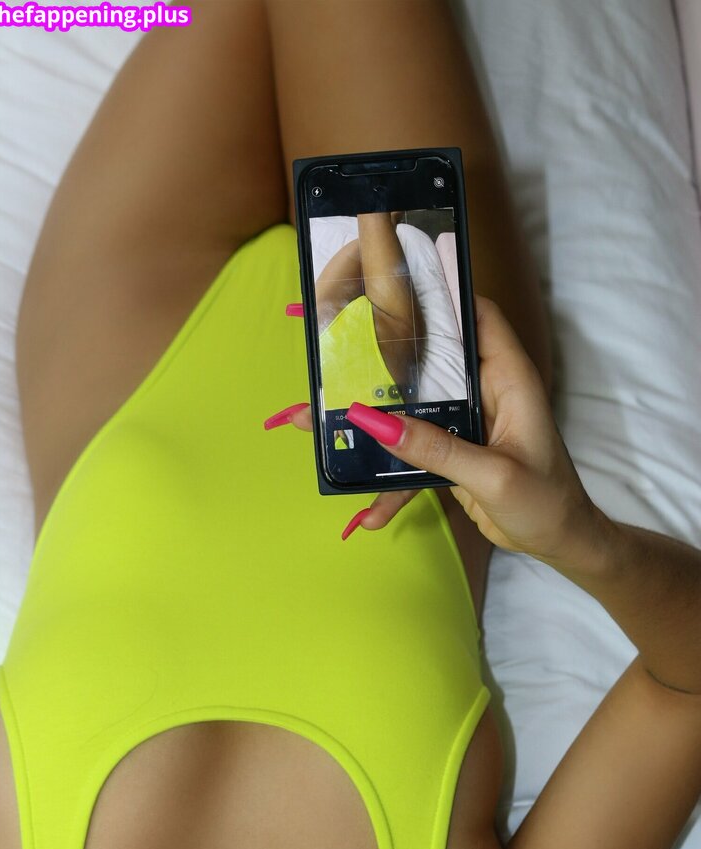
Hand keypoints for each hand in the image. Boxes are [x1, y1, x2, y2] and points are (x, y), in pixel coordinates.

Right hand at [278, 295, 599, 560]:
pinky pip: (410, 452)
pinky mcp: (451, 452)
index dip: (440, 294)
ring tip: (310, 423)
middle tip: (326, 353)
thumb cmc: (545, 502)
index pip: (476, 316)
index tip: (390, 285)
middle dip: (377, 358)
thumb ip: (435, 449)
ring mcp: (464, 422)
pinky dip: (388, 478)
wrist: (559, 543)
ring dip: (366, 423)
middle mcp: (483, 391)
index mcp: (507, 378)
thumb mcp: (492, 475)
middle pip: (427, 358)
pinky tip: (367, 512)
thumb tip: (372, 422)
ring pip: (408, 408)